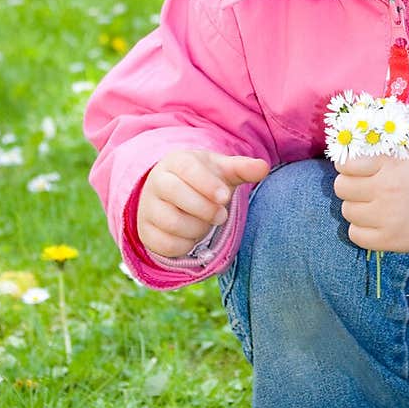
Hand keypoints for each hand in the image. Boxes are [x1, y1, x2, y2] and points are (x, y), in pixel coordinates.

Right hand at [137, 149, 269, 258]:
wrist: (175, 197)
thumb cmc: (205, 181)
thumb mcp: (223, 171)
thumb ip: (243, 169)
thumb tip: (263, 167)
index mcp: (176, 161)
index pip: (188, 169)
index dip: (208, 184)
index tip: (225, 197)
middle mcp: (156, 182)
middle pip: (176, 194)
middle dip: (205, 209)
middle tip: (221, 215)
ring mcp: (147, 208)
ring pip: (172, 222)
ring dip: (197, 228)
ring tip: (205, 222)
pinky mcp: (145, 232)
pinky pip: (165, 245)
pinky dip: (185, 245)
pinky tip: (192, 235)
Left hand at [333, 145, 408, 253]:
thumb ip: (384, 146)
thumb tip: (351, 144)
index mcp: (391, 163)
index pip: (345, 165)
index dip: (348, 167)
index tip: (357, 170)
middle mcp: (387, 188)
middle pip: (342, 188)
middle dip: (351, 187)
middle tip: (366, 188)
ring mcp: (387, 216)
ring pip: (348, 211)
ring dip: (358, 208)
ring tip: (377, 206)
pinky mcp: (390, 240)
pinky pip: (355, 235)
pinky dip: (363, 230)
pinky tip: (379, 223)